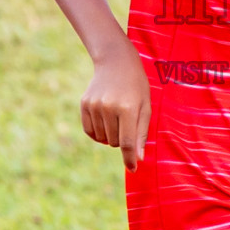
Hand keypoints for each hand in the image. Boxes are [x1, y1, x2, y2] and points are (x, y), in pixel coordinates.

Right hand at [79, 44, 150, 170]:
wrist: (116, 62)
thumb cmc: (136, 86)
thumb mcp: (145, 106)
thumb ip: (142, 133)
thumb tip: (138, 158)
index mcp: (128, 108)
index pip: (127, 142)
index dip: (130, 158)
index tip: (133, 168)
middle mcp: (109, 107)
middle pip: (114, 142)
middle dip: (122, 139)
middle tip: (127, 122)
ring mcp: (94, 106)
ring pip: (101, 139)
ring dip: (110, 135)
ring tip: (116, 117)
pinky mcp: (84, 104)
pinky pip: (89, 131)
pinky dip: (98, 133)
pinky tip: (105, 120)